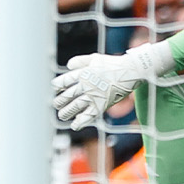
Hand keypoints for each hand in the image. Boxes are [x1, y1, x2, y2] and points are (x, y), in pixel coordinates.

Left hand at [52, 43, 172, 131]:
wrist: (129, 72)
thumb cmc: (111, 64)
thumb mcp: (94, 58)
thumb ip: (80, 61)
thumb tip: (67, 66)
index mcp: (83, 73)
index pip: (65, 81)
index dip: (58, 85)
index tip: (54, 88)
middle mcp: (86, 86)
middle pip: (68, 95)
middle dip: (60, 101)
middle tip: (56, 104)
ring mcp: (93, 96)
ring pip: (75, 106)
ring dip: (67, 112)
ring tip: (61, 116)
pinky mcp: (102, 105)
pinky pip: (89, 115)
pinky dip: (81, 121)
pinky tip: (75, 125)